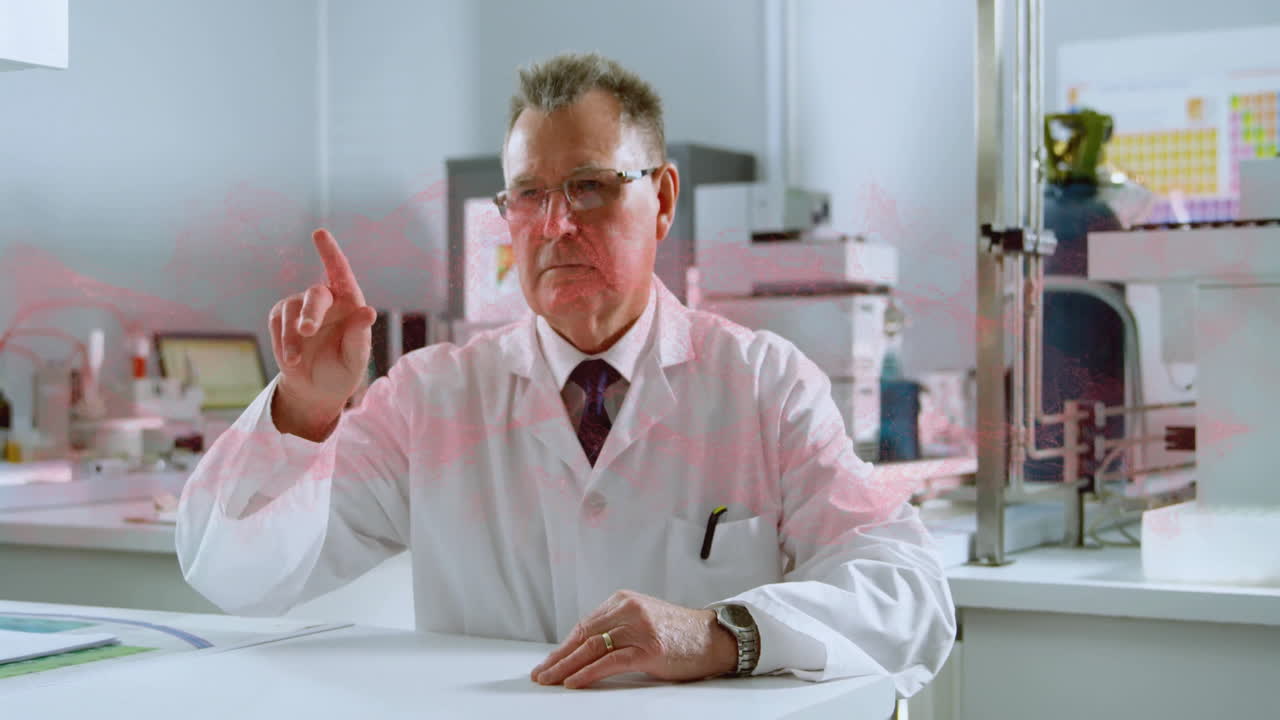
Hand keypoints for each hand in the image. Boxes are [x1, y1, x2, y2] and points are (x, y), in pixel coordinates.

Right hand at [268, 229, 376, 439]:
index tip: (319, 234)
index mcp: (350, 301)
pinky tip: (292, 360)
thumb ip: (359, 336)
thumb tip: (369, 312)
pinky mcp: (281, 316)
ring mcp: (300, 305)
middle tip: (307, 330)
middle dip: (310, 313)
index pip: (341, 272)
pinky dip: (283, 344)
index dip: (330, 253)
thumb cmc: (344, 369)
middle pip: (315, 295)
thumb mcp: (356, 358)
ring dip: (293, 338)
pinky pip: (278, 325)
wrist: (318, 387)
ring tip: (296, 361)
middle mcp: (326, 298)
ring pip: (291, 311)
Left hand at [530, 590, 738, 688]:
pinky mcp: (650, 648)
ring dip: (566, 667)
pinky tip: (574, 682)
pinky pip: (611, 661)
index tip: (547, 662)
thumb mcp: (643, 620)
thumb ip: (616, 627)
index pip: (584, 625)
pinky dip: (588, 673)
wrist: (714, 638)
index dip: (563, 647)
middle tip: (540, 674)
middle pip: (584, 635)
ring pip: (592, 648)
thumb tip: (581, 651)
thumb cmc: (678, 634)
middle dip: (558, 657)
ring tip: (550, 680)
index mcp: (623, 600)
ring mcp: (640, 628)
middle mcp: (629, 609)